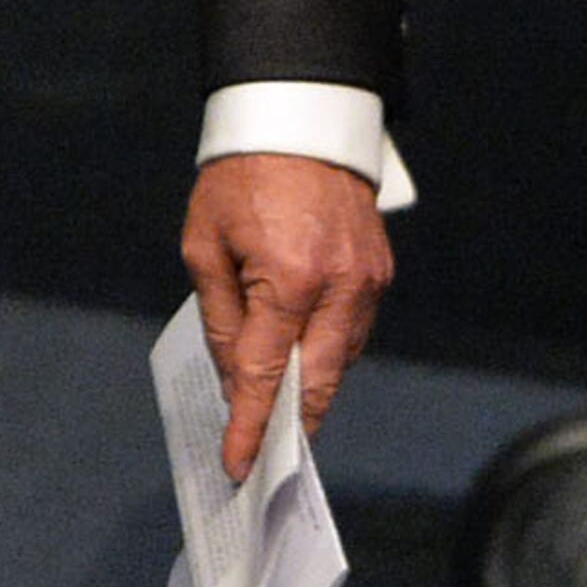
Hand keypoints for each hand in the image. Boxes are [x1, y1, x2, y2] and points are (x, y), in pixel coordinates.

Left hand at [182, 151, 390, 480]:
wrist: (300, 122)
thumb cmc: (240, 179)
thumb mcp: (205, 244)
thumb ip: (221, 315)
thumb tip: (232, 374)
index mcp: (290, 278)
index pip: (266, 371)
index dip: (249, 423)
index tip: (237, 464)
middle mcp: (339, 287)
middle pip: (317, 381)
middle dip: (290, 425)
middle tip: (265, 461)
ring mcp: (368, 282)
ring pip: (340, 362)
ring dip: (310, 391)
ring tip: (278, 419)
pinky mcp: (381, 274)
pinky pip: (354, 333)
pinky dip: (328, 355)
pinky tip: (303, 366)